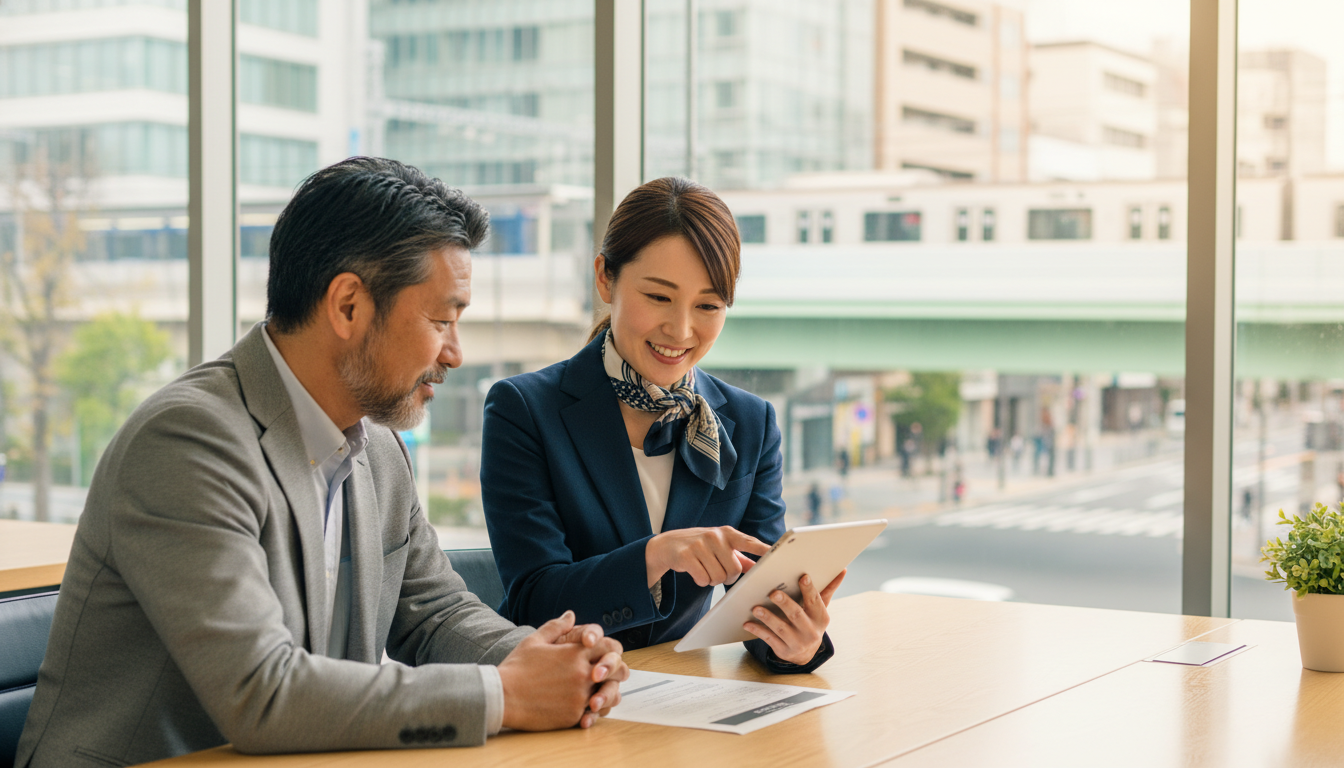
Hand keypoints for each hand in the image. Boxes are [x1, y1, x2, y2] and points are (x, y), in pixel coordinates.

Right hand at [497, 611, 626, 730]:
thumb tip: (570, 615)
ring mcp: (580, 696)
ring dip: (607, 692)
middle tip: (609, 674)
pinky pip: (594, 713)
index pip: (607, 646)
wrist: (502, 697)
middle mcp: (582, 674)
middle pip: (616, 670)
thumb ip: (556, 627)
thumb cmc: (517, 668)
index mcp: (575, 653)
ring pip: (608, 694)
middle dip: (616, 671)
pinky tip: (588, 708)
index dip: (609, 649)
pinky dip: (593, 710)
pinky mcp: (574, 715)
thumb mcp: (534, 641)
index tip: (604, 654)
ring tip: (599, 692)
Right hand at [646, 526, 770, 587]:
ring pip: (718, 577)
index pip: (750, 542)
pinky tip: (695, 572)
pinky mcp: (687, 556)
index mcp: (728, 533)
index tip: (777, 555)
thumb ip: (741, 557)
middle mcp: (715, 536)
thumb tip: (760, 567)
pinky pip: (703, 579)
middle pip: (734, 570)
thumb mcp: (721, 547)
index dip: (763, 550)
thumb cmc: (700, 547)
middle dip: (728, 577)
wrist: (668, 545)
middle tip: (718, 571)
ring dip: (712, 580)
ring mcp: (700, 544)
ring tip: (705, 569)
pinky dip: (701, 581)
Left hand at [742, 570, 845, 665]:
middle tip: (773, 593)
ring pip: (781, 628)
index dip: (809, 590)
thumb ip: (828, 589)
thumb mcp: (820, 609)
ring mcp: (797, 643)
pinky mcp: (783, 651)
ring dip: (768, 618)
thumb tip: (843, 570)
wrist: (806, 654)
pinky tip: (747, 623)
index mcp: (820, 618)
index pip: (815, 601)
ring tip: (756, 608)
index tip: (803, 577)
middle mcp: (810, 632)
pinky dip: (758, 631)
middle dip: (785, 604)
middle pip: (797, 615)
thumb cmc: (811, 623)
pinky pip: (769, 639)